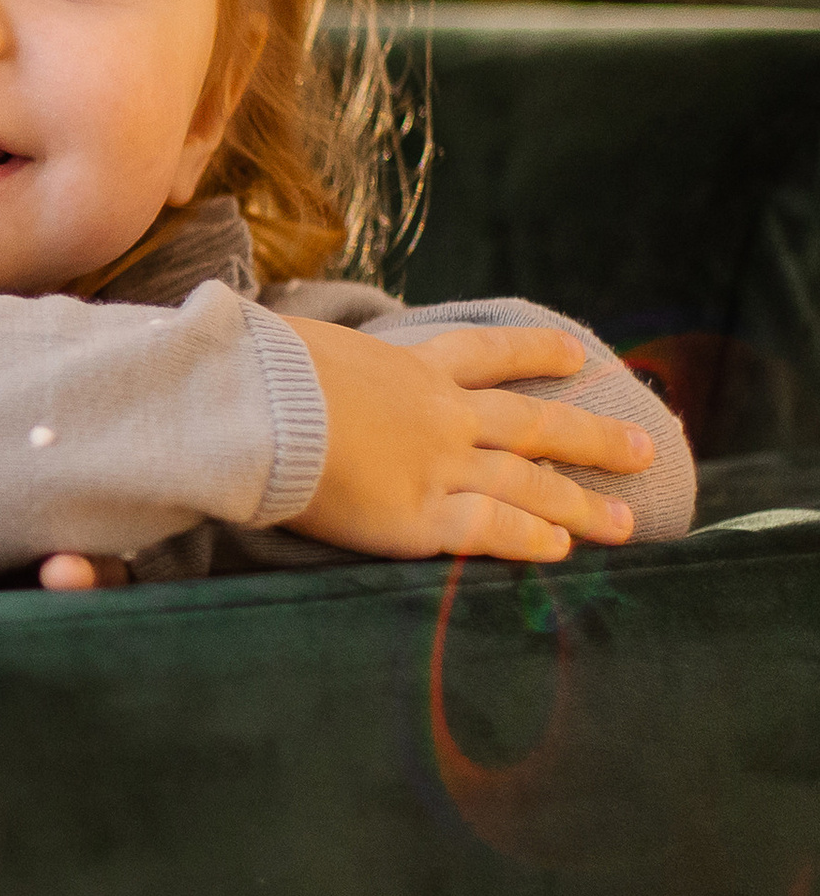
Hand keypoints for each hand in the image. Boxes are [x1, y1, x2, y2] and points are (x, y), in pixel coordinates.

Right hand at [282, 318, 650, 562]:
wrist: (253, 406)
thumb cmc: (255, 368)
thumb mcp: (294, 342)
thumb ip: (310, 357)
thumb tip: (272, 348)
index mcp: (406, 365)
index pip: (484, 354)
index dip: (534, 352)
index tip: (577, 354)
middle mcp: (439, 414)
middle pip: (533, 424)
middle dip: (592, 437)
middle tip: (643, 448)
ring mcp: (437, 466)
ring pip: (528, 483)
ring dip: (581, 503)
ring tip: (625, 521)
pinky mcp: (419, 518)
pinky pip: (491, 532)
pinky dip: (530, 541)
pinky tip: (562, 552)